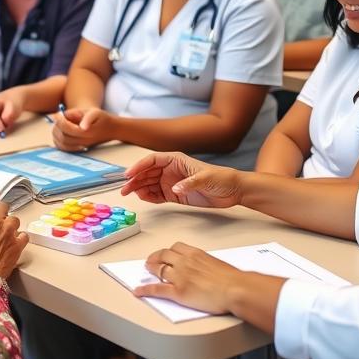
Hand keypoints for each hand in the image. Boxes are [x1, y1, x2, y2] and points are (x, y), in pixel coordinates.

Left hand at [51, 107, 116, 150]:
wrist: (112, 129)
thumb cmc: (102, 118)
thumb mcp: (95, 112)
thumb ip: (84, 116)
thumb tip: (71, 120)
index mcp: (87, 132)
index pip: (66, 128)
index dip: (59, 121)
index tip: (58, 114)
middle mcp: (83, 142)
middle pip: (63, 137)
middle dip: (57, 127)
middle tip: (58, 118)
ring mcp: (81, 147)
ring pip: (62, 144)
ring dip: (56, 133)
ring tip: (60, 124)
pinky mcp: (79, 149)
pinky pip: (64, 148)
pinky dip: (58, 140)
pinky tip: (61, 132)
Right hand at [121, 152, 243, 207]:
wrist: (233, 190)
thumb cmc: (221, 178)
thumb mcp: (206, 178)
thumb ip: (189, 183)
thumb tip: (174, 188)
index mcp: (176, 159)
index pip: (153, 160)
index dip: (139, 166)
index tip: (129, 174)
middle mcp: (171, 170)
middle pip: (148, 172)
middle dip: (135, 179)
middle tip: (125, 188)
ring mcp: (172, 182)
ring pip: (150, 184)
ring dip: (139, 188)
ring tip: (131, 195)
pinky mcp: (175, 195)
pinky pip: (158, 195)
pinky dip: (149, 197)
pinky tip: (143, 199)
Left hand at [135, 242, 241, 314]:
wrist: (235, 289)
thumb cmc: (232, 279)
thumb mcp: (217, 264)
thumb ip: (206, 265)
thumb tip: (204, 270)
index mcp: (195, 253)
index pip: (176, 247)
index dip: (168, 251)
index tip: (165, 253)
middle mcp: (185, 262)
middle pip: (164, 256)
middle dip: (155, 257)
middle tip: (151, 261)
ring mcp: (180, 276)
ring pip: (158, 270)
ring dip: (150, 269)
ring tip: (146, 270)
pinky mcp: (178, 292)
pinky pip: (157, 289)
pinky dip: (145, 289)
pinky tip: (138, 290)